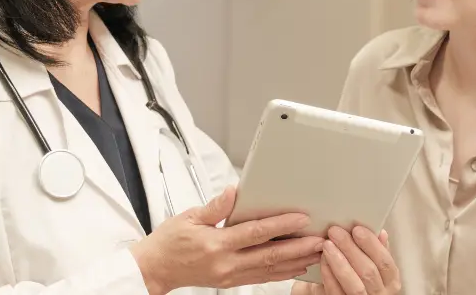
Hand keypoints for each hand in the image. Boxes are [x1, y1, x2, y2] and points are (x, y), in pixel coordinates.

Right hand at [130, 186, 323, 294]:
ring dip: (295, 261)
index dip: (281, 226)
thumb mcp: (189, 217)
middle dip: (298, 248)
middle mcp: (226, 263)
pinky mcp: (231, 282)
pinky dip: (281, 273)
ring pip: (269, 270)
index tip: (300, 219)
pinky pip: (261, 278)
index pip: (255, 233)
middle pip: (269, 256)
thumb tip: (234, 192)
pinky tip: (295, 266)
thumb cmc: (170, 242)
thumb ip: (215, 206)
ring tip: (315, 253)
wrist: (156, 269)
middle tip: (319, 240)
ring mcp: (230, 276)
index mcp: (216, 244)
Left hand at [291, 226, 400, 294]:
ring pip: (354, 284)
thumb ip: (376, 252)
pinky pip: (336, 292)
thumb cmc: (354, 279)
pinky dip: (329, 275)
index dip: (372, 244)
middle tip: (335, 232)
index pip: (385, 262)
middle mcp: (380, 294)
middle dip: (350, 248)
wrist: (336, 294)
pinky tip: (323, 261)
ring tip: (327, 244)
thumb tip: (381, 232)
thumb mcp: (370, 267)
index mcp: (390, 282)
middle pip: (368, 271)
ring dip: (339, 261)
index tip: (357, 229)